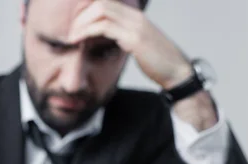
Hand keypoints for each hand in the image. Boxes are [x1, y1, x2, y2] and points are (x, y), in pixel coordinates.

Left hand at [69, 0, 192, 88]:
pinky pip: (105, 28)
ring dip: (82, 23)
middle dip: (82, 15)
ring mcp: (136, 26)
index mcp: (136, 17)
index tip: (76, 24)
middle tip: (71, 31)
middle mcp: (136, 17)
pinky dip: (88, 32)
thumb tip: (104, 37)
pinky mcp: (134, 40)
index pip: (108, 2)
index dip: (88, 9)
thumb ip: (123, 35)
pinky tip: (80, 42)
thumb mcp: (138, 43)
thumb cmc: (158, 61)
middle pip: (102, 3)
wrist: (177, 72)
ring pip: (102, 11)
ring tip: (72, 37)